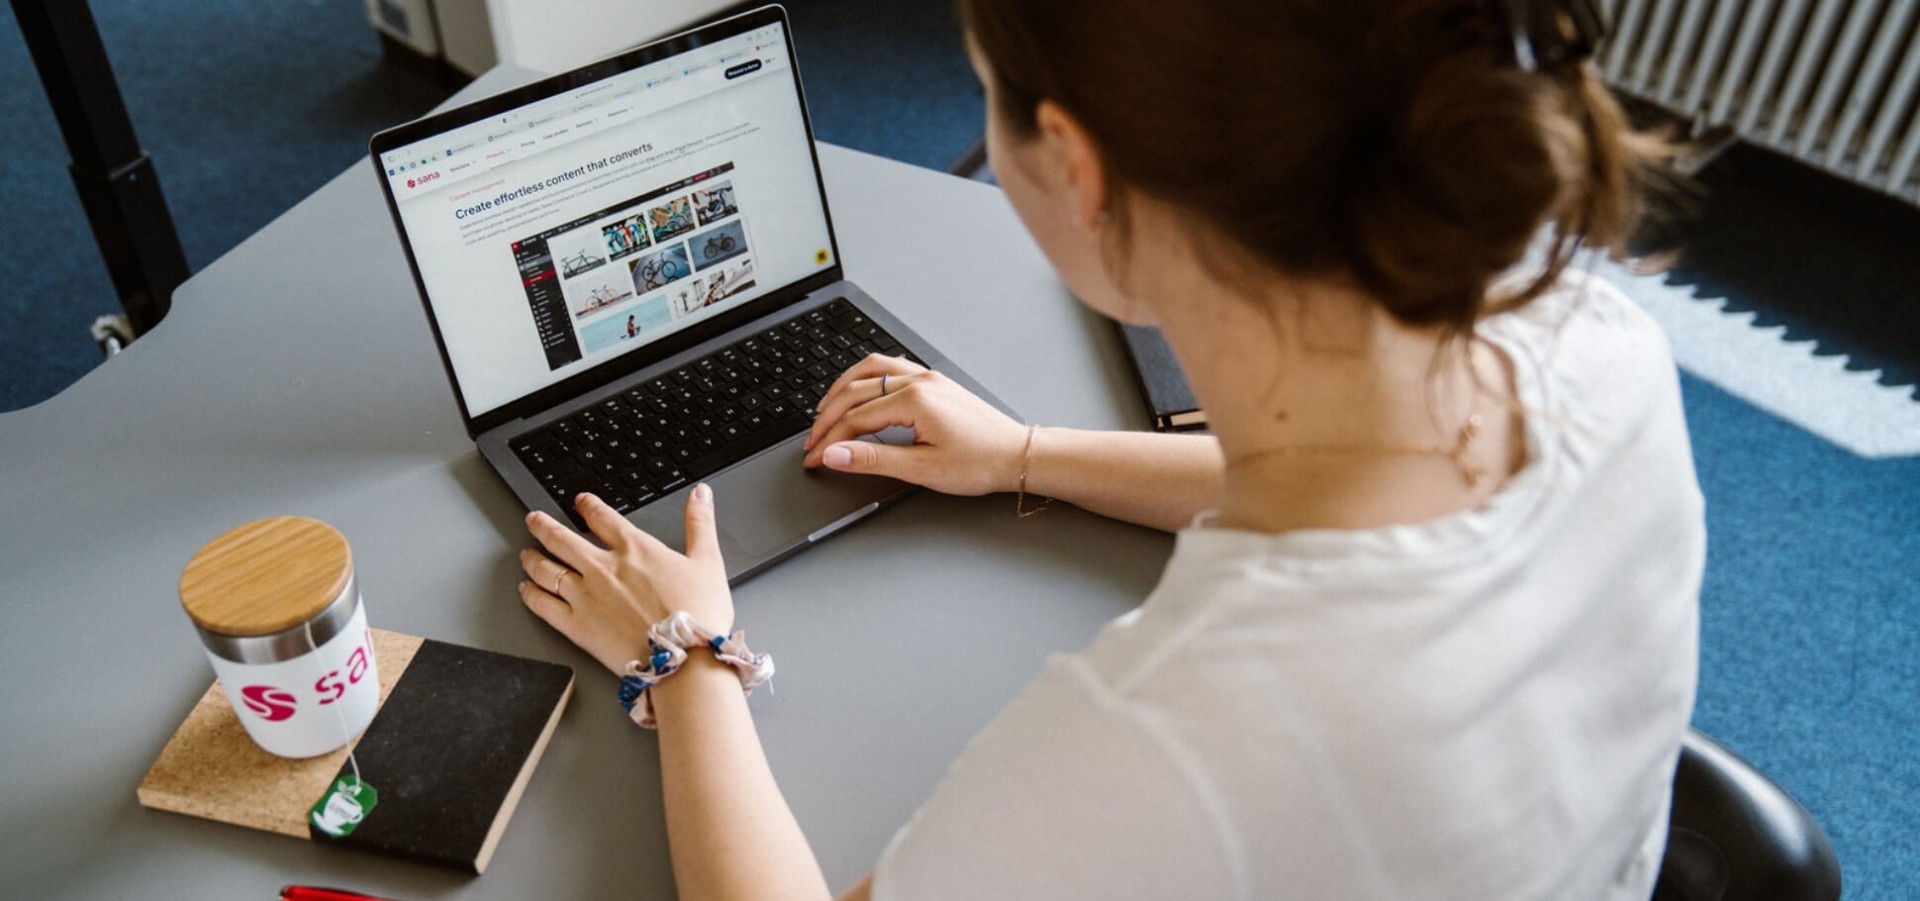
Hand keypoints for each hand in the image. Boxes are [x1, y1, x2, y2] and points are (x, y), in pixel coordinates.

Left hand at [518, 486, 733, 673]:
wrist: (682, 658)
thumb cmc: (698, 614)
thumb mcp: (707, 561)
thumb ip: (700, 524)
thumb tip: (700, 494)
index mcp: (634, 549)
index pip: (602, 517)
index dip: (587, 506)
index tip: (580, 502)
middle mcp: (603, 567)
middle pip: (562, 539)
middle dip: (544, 526)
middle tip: (533, 520)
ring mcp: (585, 596)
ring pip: (547, 570)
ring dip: (532, 558)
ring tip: (525, 554)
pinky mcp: (576, 625)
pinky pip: (543, 605)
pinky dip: (530, 595)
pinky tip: (525, 590)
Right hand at [802, 354, 1027, 495]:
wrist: (1017, 455)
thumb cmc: (980, 463)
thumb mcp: (922, 469)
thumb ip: (873, 459)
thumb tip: (836, 454)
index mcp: (915, 400)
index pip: (855, 420)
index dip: (830, 442)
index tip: (814, 460)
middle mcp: (919, 381)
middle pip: (856, 393)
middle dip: (828, 419)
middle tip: (813, 443)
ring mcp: (927, 378)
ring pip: (870, 371)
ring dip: (842, 389)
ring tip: (824, 411)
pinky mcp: (934, 382)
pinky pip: (890, 368)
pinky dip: (866, 378)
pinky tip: (859, 390)